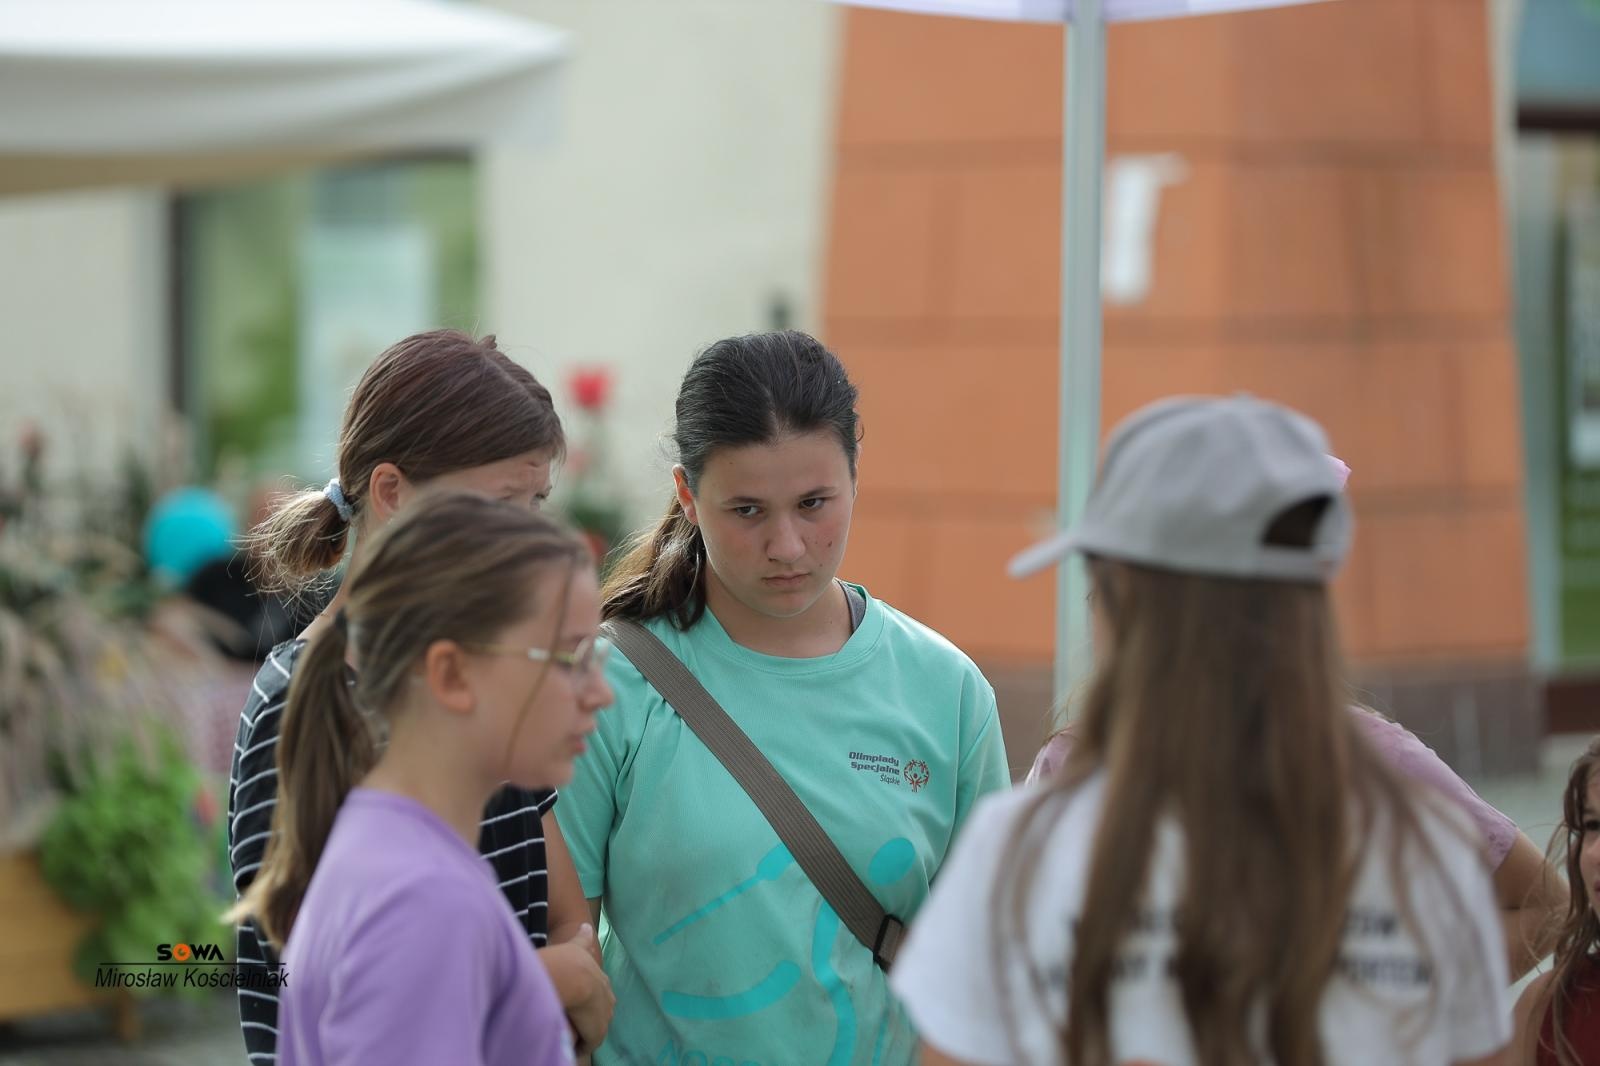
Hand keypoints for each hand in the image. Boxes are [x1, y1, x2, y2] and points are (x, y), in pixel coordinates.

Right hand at [538, 925, 613, 1054]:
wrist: (572, 975)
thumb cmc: (571, 960)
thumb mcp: (577, 946)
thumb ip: (583, 938)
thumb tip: (586, 926)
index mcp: (602, 981)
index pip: (600, 994)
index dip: (590, 1001)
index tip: (579, 1004)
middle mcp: (607, 999)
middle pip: (600, 1012)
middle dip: (589, 1018)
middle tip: (572, 1022)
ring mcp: (603, 1017)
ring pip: (594, 1029)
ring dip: (583, 1032)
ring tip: (569, 1036)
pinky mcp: (596, 1032)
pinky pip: (588, 1043)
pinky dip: (580, 1045)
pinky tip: (571, 1046)